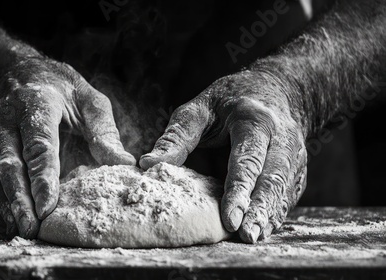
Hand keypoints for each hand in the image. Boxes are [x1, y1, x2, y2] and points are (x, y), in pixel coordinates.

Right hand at [0, 58, 134, 237]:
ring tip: (19, 231)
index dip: (42, 176)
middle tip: (32, 228)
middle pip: (9, 162)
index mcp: (36, 102)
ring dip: (4, 205)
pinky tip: (6, 222)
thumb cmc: (60, 91)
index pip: (38, 143)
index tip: (48, 206)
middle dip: (19, 198)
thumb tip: (123, 163)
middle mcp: (4, 118)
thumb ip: (103, 131)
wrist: (16, 73)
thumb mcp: (88, 100)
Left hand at [140, 71, 306, 242]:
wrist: (274, 90)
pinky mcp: (296, 168)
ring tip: (253, 238)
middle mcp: (281, 137)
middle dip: (260, 209)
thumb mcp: (198, 110)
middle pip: (273, 177)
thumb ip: (176, 138)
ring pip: (284, 189)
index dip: (239, 190)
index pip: (248, 158)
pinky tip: (263, 230)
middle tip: (246, 236)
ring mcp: (294, 154)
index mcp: (255, 120)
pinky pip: (288, 194)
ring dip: (270, 216)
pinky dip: (277, 214)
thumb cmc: (227, 102)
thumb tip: (147, 164)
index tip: (229, 219)